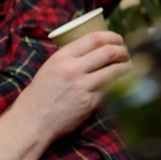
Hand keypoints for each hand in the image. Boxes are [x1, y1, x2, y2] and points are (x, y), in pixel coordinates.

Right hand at [11, 31, 131, 140]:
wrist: (31, 123)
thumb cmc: (40, 96)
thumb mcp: (50, 68)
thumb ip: (70, 57)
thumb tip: (96, 47)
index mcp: (61, 58)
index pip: (94, 38)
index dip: (112, 36)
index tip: (119, 39)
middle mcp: (72, 70)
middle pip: (109, 52)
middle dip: (123, 51)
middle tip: (126, 53)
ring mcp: (82, 87)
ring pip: (115, 70)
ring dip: (127, 67)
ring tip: (129, 66)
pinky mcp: (90, 103)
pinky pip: (111, 89)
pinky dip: (119, 84)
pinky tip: (122, 82)